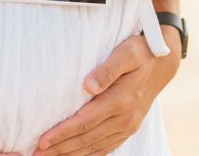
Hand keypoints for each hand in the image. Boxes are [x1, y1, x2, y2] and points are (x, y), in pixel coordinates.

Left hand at [32, 32, 181, 155]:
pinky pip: (106, 147)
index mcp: (120, 101)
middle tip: (35, 154)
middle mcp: (125, 119)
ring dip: (70, 154)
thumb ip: (107, 69)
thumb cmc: (140, 53)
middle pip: (86, 139)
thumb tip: (87, 85)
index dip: (62, 133)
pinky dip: (88, 154)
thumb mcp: (126, 53)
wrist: (163, 64)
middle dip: (60, 149)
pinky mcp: (128, 129)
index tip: (42, 141)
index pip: (84, 122)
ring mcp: (128, 126)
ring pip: (94, 147)